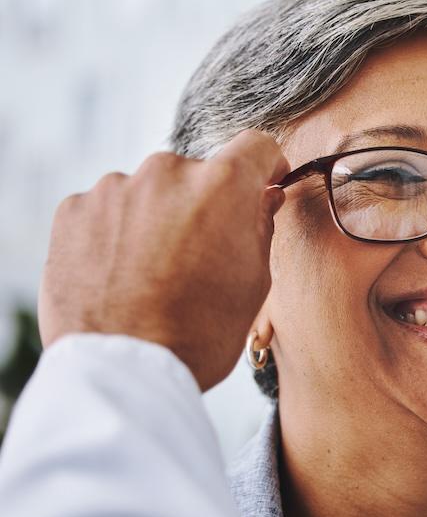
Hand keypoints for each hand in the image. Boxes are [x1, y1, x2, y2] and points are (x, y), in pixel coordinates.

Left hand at [38, 131, 288, 390]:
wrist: (124, 370)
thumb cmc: (200, 332)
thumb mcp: (255, 281)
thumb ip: (260, 226)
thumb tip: (262, 197)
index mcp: (222, 185)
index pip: (255, 146)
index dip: (264, 166)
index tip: (261, 185)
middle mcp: (166, 172)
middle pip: (196, 173)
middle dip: (202, 203)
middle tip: (200, 252)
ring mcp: (114, 188)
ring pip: (148, 191)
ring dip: (156, 216)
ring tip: (153, 270)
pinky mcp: (73, 210)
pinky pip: (107, 209)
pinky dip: (116, 232)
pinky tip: (121, 273)